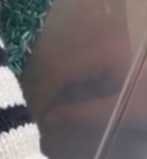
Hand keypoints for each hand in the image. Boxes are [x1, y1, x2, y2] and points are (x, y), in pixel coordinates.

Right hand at [31, 33, 146, 129]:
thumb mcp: (125, 113)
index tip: (35, 114)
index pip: (60, 68)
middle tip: (38, 112)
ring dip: (61, 84)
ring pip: (74, 61)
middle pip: (64, 61)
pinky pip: (87, 63)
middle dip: (49, 87)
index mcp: (103, 51)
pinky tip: (74, 99)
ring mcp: (112, 45)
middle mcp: (104, 41)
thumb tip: (51, 116)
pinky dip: (76, 81)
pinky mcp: (119, 53)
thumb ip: (84, 113)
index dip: (44, 92)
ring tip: (52, 107)